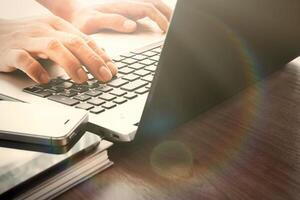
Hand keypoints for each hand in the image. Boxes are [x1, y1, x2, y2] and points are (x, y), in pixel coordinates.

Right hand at [0, 16, 116, 83]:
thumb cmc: (29, 38)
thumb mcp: (55, 37)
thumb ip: (75, 46)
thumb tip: (101, 56)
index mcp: (58, 25)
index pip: (85, 40)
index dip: (101, 56)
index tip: (112, 70)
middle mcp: (45, 29)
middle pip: (74, 42)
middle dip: (93, 60)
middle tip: (104, 77)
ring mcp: (28, 38)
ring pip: (53, 47)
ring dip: (71, 64)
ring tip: (82, 80)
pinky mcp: (11, 51)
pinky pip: (25, 59)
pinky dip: (37, 70)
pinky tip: (46, 80)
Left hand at [67, 0, 172, 33]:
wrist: (71, 9)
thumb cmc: (81, 17)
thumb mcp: (92, 21)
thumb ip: (113, 21)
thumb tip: (133, 25)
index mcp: (121, 5)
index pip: (148, 9)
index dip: (160, 19)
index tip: (167, 30)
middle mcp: (126, 3)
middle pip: (153, 3)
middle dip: (167, 13)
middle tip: (176, 26)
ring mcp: (126, 5)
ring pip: (150, 3)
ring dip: (163, 11)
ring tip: (171, 22)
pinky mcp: (124, 8)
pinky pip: (144, 7)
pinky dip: (154, 11)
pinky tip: (157, 18)